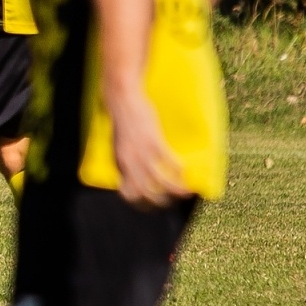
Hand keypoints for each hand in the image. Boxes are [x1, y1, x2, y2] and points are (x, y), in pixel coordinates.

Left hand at [108, 86, 191, 209]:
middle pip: (146, 194)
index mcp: (119, 164)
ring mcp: (142, 152)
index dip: (142, 204)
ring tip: (186, 192)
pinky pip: (170, 162)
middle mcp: (129, 162)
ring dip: (176, 191)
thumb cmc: (122, 120)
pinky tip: (186, 170)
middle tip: (173, 202)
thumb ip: (126, 160)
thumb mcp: (119, 145)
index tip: (154, 206)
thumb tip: (136, 172)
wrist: (122, 99)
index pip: (128, 194)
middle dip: (162, 202)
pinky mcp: (154, 141)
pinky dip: (180, 169)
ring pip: (161, 182)